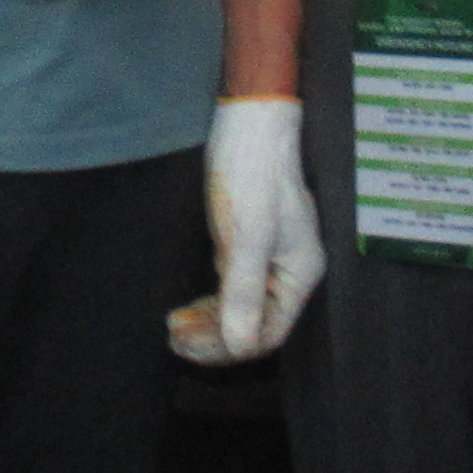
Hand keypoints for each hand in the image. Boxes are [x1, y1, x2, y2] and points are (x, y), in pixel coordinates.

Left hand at [172, 92, 323, 363]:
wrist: (249, 126)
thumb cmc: (252, 177)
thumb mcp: (247, 237)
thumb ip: (244, 293)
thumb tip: (240, 347)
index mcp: (298, 275)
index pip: (268, 333)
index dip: (228, 347)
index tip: (188, 343)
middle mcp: (287, 275)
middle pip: (254, 327)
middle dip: (214, 339)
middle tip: (173, 337)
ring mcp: (268, 263)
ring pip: (241, 312)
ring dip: (208, 325)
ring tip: (173, 328)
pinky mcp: (247, 250)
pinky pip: (232, 292)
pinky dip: (210, 305)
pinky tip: (187, 309)